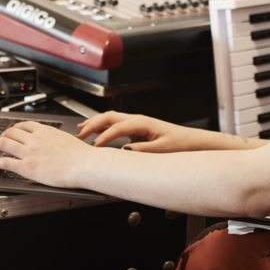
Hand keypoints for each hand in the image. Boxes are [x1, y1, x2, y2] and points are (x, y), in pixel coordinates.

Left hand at [0, 121, 92, 189]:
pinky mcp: (28, 167)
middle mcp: (35, 139)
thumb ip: (56, 139)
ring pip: (4, 143)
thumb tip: (56, 142)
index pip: (24, 125)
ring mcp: (30, 152)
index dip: (14, 127)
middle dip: (1, 134)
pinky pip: (5, 161)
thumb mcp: (67, 139)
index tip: (10, 130)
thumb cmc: (82, 156)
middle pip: (11, 132)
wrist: (86, 165)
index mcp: (46, 131)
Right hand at [76, 111, 197, 152]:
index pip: (116, 127)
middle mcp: (137, 119)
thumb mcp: (162, 150)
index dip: (103, 137)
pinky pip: (114, 123)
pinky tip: (94, 130)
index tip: (93, 147)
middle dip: (91, 125)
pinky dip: (101, 126)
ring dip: (94, 123)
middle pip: (108, 117)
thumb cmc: (180, 144)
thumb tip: (123, 151)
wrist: (191, 142)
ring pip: (110, 118)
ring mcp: (136, 122)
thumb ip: (142, 150)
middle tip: (78, 136)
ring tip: (79, 130)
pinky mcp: (136, 128)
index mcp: (142, 123)